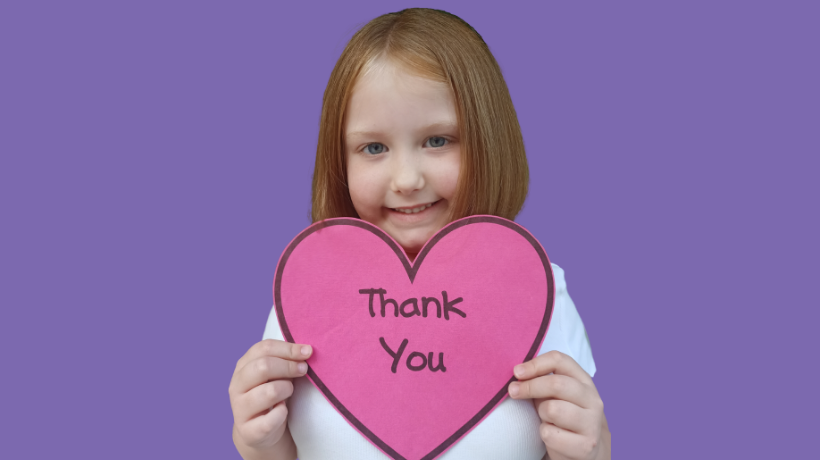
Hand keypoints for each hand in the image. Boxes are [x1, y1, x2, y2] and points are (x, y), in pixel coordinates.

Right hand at [229, 339, 311, 455]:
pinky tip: (283, 410)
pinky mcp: (249, 431)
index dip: (288, 348)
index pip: (264, 348)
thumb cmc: (271, 394)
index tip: (308, 351)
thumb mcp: (275, 374)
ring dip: (287, 389)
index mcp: (242, 366)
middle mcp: (237, 386)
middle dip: (289, 366)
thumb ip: (285, 360)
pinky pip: (272, 418)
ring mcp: (240, 408)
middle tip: (303, 370)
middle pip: (263, 366)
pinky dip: (282, 413)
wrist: (260, 431)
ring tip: (289, 392)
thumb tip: (306, 350)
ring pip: (270, 392)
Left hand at [508, 350, 609, 459]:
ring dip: (541, 414)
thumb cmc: (563, 416)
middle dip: (530, 387)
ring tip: (545, 419)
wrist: (585, 449)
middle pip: (556, 384)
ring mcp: (591, 423)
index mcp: (584, 381)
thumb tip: (518, 373)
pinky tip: (551, 435)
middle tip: (513, 391)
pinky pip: (549, 434)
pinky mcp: (584, 446)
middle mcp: (592, 400)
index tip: (517, 372)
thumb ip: (543, 381)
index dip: (535, 364)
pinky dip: (544, 434)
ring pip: (552, 409)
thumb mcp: (556, 395)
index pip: (560, 361)